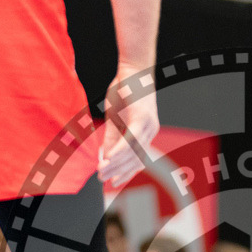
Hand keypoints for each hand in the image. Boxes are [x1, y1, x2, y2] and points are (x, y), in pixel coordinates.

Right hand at [98, 64, 159, 187]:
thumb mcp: (115, 118)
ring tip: (101, 171)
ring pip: (133, 152)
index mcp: (146, 133)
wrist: (133, 68)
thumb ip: (112, 138)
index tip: (113, 183)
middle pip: (136, 160)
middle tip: (102, 179)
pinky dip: (120, 151)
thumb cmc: (124, 91)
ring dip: (116, 164)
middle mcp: (151, 132)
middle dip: (118, 171)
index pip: (138, 160)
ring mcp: (148, 126)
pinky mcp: (142, 118)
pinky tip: (109, 159)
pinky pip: (131, 140)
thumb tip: (105, 158)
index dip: (126, 173)